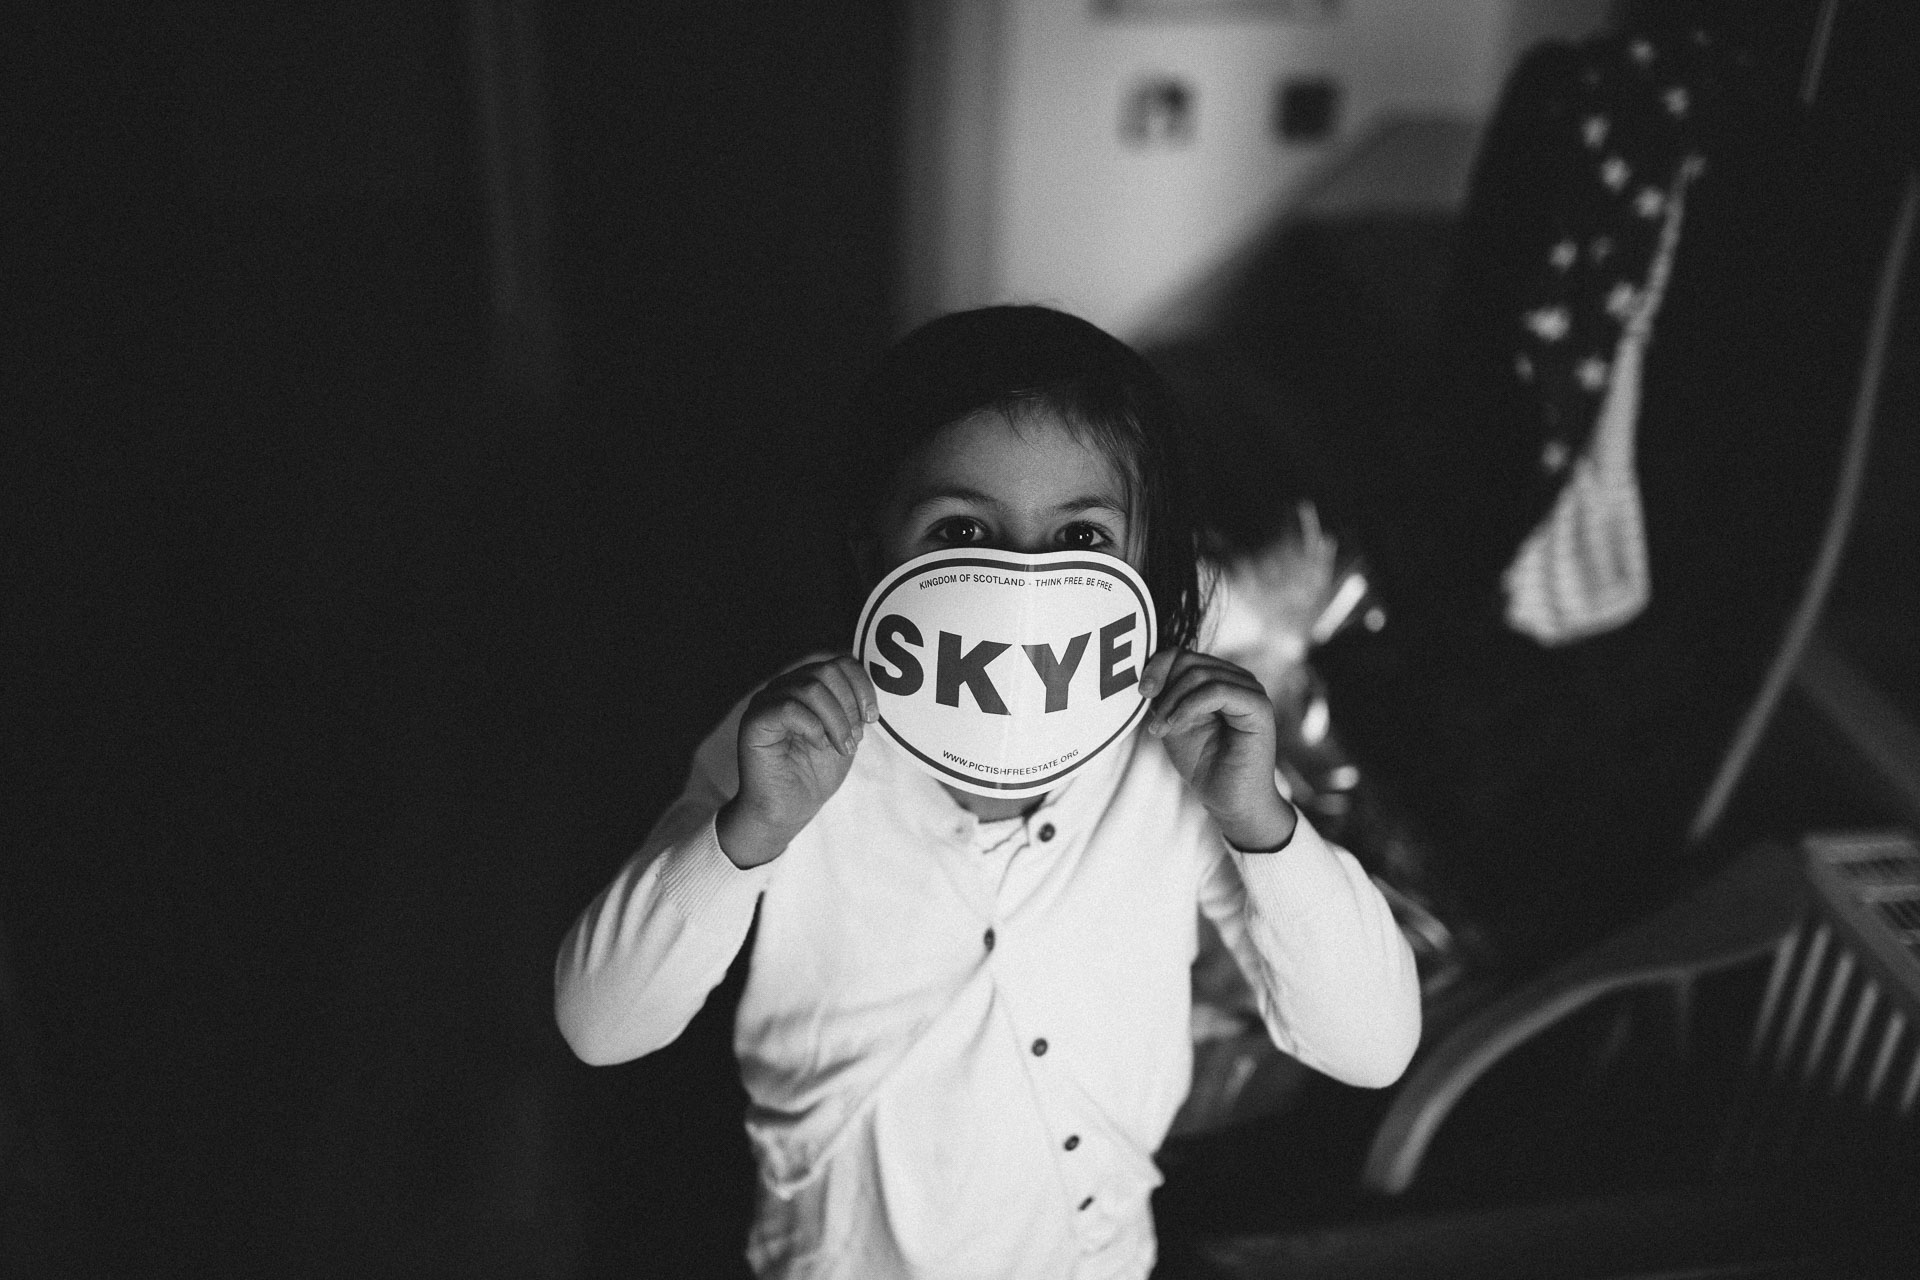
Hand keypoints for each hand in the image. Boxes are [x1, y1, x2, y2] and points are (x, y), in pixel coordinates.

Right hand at [717, 656, 877, 867]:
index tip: (872, 718)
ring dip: (835, 721)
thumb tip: (870, 690)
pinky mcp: (755, 721)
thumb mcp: (845, 735)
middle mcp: (785, 687)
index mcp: (807, 686)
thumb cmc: (814, 775)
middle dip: (849, 706)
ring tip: (841, 747)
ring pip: (810, 688)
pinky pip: (788, 707)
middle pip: (826, 671)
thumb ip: (854, 709)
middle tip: (854, 738)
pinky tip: (818, 745)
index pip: (839, 663)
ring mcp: (767, 702)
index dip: (862, 686)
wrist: (787, 810)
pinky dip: (812, 726)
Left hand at [1139, 649, 1295, 851]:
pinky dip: (1188, 707)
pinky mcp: (1258, 706)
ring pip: (1201, 674)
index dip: (1158, 666)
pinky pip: (1217, 691)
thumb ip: (1166, 694)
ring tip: (1162, 730)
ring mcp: (1251, 690)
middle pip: (1189, 661)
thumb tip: (1150, 669)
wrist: (1230, 800)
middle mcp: (1237, 679)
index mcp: (1219, 678)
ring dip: (1172, 703)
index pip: (1183, 654)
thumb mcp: (1174, 721)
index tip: (1142, 693)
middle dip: (1164, 690)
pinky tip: (1175, 727)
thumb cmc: (1204, 764)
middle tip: (1155, 723)